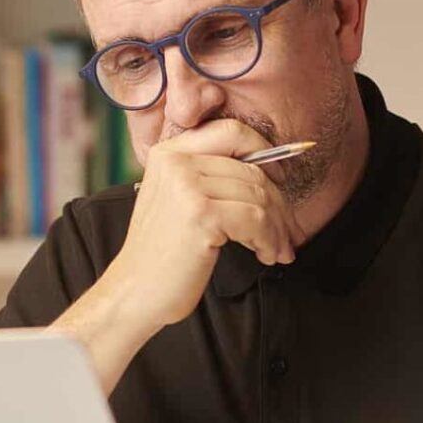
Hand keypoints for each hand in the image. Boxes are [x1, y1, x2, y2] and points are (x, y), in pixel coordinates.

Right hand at [97, 120, 305, 329]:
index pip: (232, 132)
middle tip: (287, 233)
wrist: (135, 291)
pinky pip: (256, 219)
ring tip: (276, 250)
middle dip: (279, 205)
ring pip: (259, 196)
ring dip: (277, 228)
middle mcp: (176, 162)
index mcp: (168, 153)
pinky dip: (269, 240)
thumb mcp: (178, 200)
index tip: (279, 181)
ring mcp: (187, 186)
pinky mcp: (201, 214)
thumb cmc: (162, 253)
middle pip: (252, 169)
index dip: (265, 152)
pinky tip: (264, 255)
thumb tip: (274, 169)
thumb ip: (210, 176)